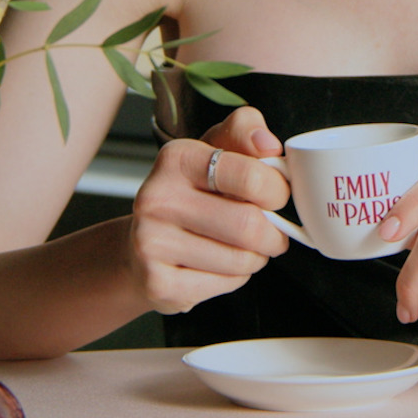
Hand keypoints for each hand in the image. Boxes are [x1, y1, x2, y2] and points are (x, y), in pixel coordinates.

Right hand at [128, 106, 291, 313]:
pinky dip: (236, 277)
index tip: (274, 196)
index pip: (251, 177)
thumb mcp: (214, 152)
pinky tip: (217, 264)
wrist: (140, 246)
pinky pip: (227, 284)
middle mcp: (157, 198)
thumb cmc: (190, 194)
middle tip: (270, 231)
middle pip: (250, 225)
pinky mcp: (159, 283)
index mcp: (176, 158)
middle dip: (273, 233)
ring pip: (242, 259)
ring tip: (240, 247)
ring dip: (256, 257)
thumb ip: (244, 133)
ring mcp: (152, 243)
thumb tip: (267, 142)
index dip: (277, 190)